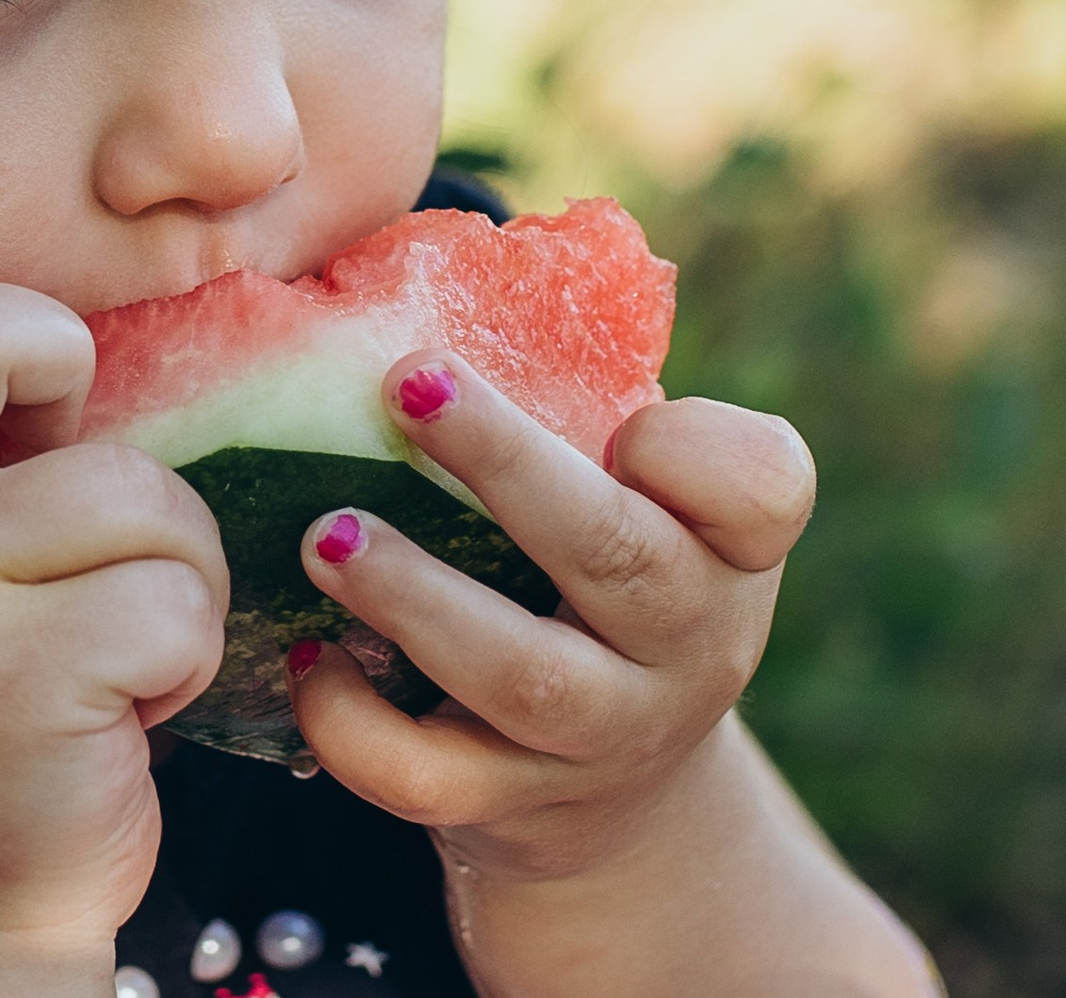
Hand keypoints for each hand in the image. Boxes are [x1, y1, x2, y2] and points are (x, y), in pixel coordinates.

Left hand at [289, 354, 935, 995]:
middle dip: (507, 466)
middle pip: (615, 555)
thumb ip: (566, 399)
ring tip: (327, 534)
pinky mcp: (513, 807)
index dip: (694, 451)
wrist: (616, 792)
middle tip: (406, 382)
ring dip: (416, 598)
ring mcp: (604, 736)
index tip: (625, 419)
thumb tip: (383, 259)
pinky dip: (356, 722)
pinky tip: (304, 654)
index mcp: (725, 545)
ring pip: (524, 677)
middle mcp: (687, 643)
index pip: (761, 487)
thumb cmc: (590, 575)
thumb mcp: (626, 495)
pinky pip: (433, 779)